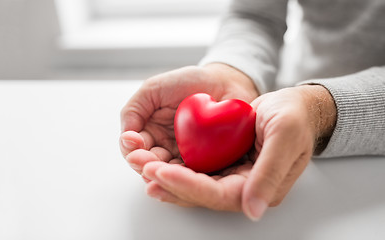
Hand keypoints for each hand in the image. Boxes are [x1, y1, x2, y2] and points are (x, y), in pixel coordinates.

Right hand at [120, 63, 258, 174]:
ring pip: (171, 176)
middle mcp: (165, 151)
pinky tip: (186, 174)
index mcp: (149, 136)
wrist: (224, 82)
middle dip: (145, 166)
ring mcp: (185, 160)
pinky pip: (197, 176)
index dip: (132, 150)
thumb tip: (125, 138)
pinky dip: (190, 177)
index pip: (134, 151)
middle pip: (150, 168)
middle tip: (146, 162)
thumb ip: (133, 111)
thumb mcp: (152, 91)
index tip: (135, 142)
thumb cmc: (187, 83)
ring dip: (165, 176)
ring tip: (162, 170)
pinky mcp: (207, 165)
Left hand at [141, 85, 336, 220]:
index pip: (216, 195)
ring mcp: (232, 177)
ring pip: (193, 185)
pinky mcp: (224, 166)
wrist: (297, 108)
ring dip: (166, 178)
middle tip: (143, 168)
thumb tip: (252, 210)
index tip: (162, 172)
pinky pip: (195, 171)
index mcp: (259, 188)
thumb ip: (269, 174)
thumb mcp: (284, 137)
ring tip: (142, 167)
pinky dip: (175, 168)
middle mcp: (243, 188)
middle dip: (169, 183)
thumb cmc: (294, 118)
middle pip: (199, 194)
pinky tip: (157, 162)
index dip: (187, 186)